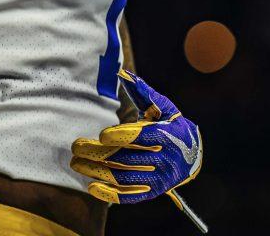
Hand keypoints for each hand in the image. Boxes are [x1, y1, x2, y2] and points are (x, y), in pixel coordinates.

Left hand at [70, 69, 202, 204]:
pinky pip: (130, 196)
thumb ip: (143, 92)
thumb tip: (123, 74)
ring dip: (97, 171)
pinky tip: (91, 186)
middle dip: (98, 153)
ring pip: (124, 177)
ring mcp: (159, 179)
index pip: (142, 138)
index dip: (122, 137)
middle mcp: (164, 160)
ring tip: (76, 163)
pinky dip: (110, 194)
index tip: (101, 135)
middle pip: (127, 159)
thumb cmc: (172, 126)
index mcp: (166, 136)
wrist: (193, 155)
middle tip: (76, 147)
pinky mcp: (154, 192)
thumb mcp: (163, 108)